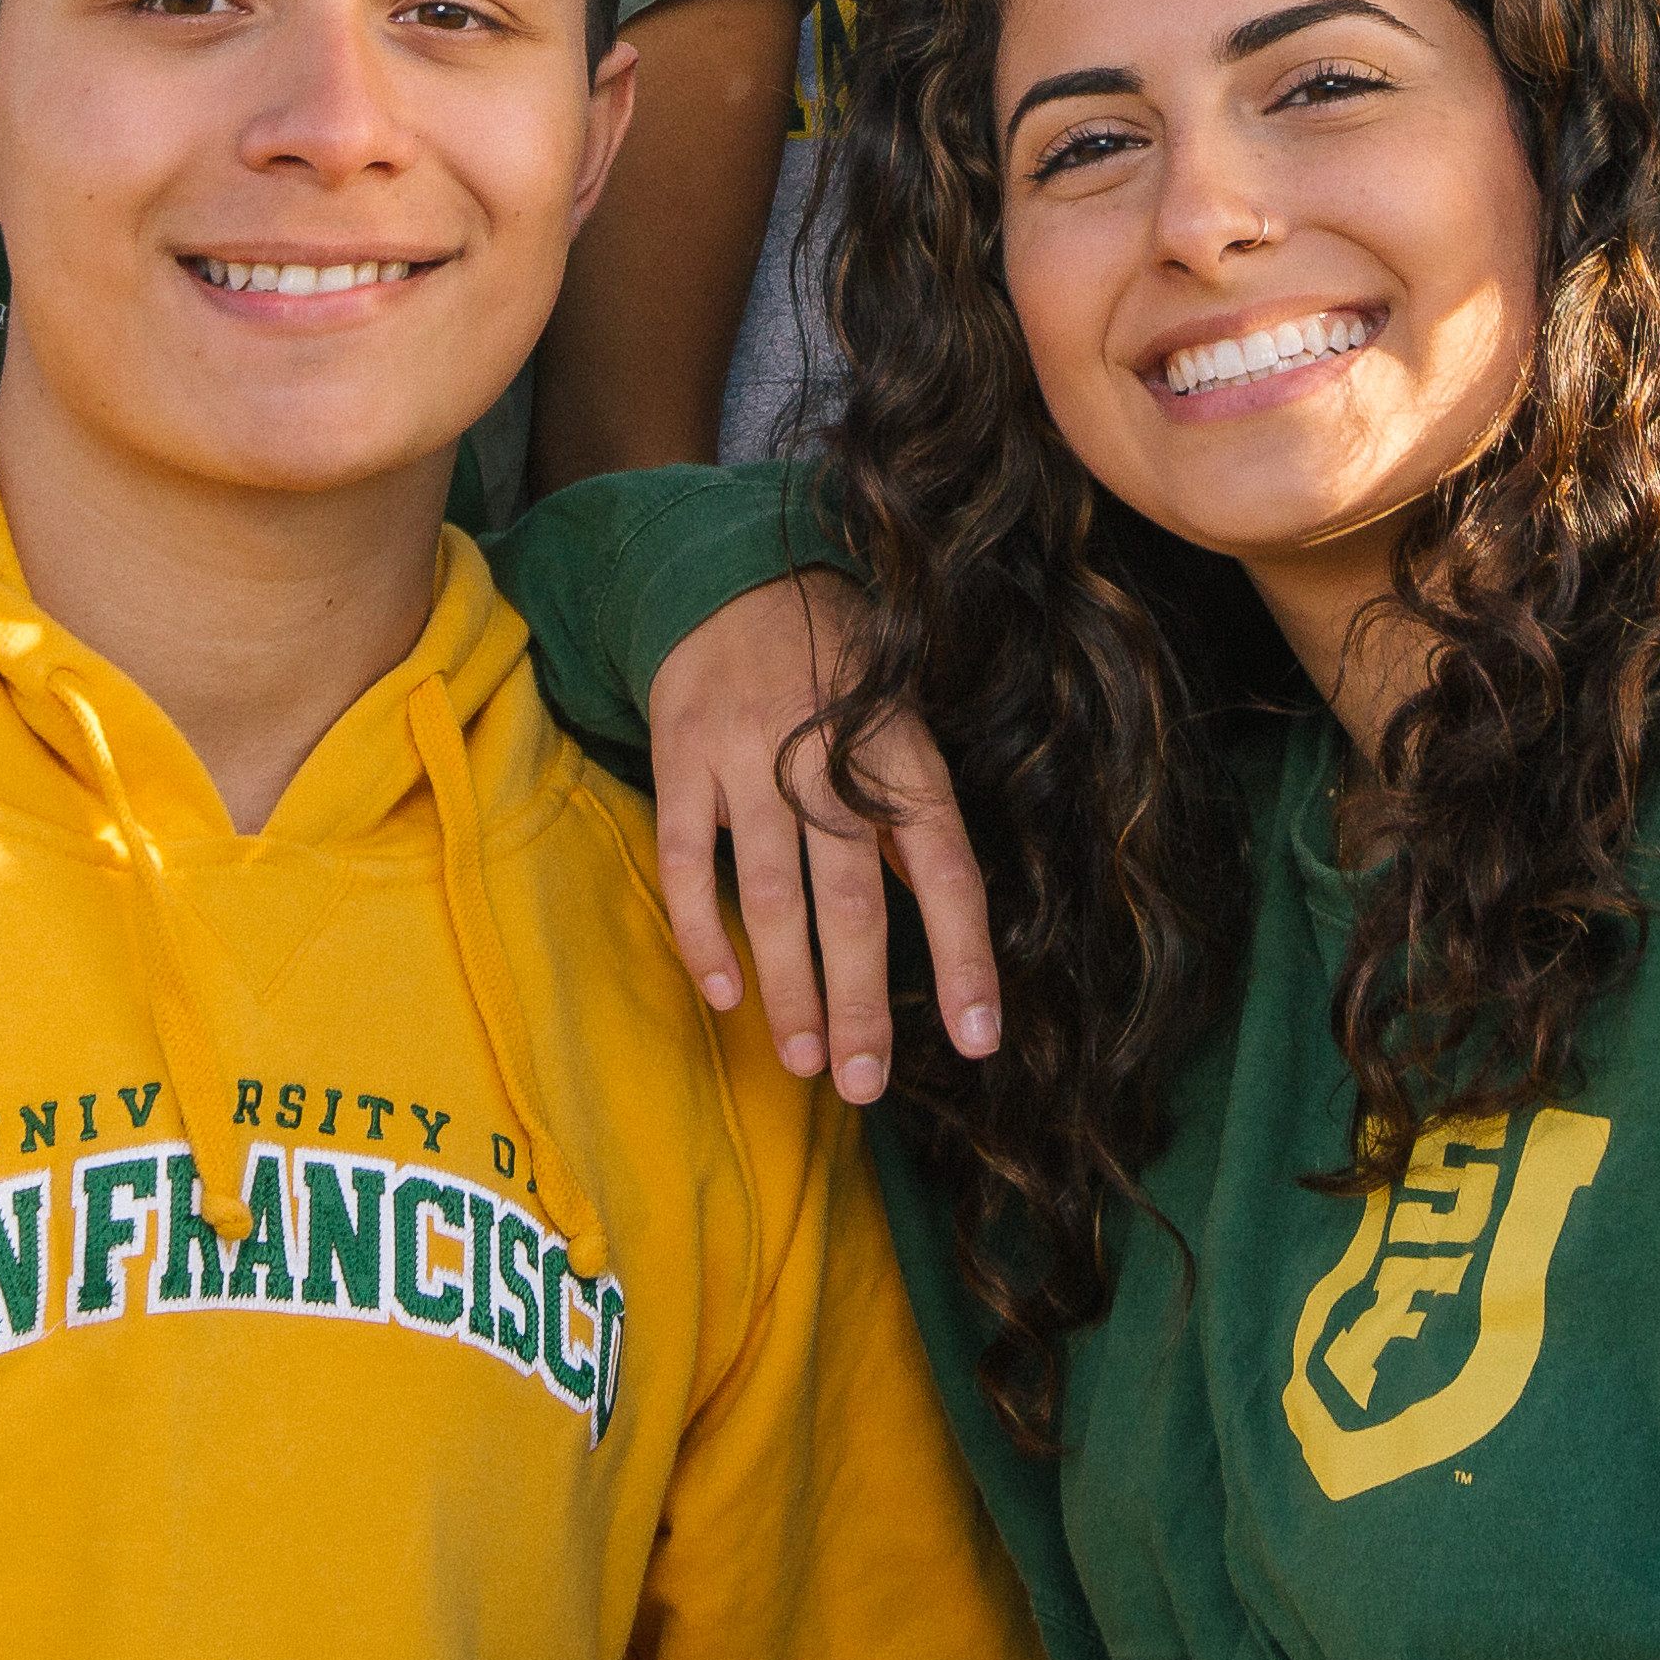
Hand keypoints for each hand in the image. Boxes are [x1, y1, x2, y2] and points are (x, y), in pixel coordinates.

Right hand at [641, 571, 1001, 1102]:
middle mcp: (825, 752)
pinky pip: (686, 860)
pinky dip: (701, 933)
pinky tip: (724, 993)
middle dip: (860, 1000)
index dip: (964, 953)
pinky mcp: (680, 755)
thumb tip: (949, 936)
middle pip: (850, 896)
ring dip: (789, 985)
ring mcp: (747, 753)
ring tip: (803, 1061)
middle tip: (863, 1084)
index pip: (945, 862)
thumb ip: (910, 821)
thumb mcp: (895, 724)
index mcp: (899, 746)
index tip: (979, 1037)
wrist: (731, 575)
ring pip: (770, 891)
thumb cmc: (834, 674)